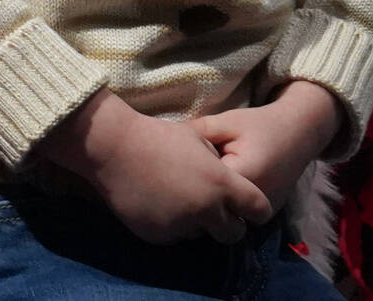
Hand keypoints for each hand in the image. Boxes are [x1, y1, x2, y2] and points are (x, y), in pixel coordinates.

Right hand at [38, 89, 273, 244]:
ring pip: (201, 235)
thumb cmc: (156, 136)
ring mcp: (181, 226)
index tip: (249, 209)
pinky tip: (157, 202)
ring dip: (196, 222)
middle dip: (230, 224)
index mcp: (221, 184)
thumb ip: (218, 164)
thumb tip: (226, 179)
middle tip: (215, 210)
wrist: (113, 148)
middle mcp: (206, 210)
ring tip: (177, 198)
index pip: (259, 209)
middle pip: (234, 234)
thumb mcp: (198, 139)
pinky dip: (171, 223)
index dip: (256, 209)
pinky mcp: (159, 236)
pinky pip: (174, 235)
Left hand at [192, 80, 342, 212]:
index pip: (204, 187)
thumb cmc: (260, 124)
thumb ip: (196, 133)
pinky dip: (225, 203)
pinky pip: (237, 215)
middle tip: (184, 173)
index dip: (187, 174)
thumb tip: (164, 143)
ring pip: (225, 213)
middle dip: (198, 191)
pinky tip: (218, 185)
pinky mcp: (266, 216)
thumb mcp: (225, 122)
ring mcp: (265, 213)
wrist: (299, 132)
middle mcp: (258, 201)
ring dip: (212, 199)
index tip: (177, 162)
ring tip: (201, 178)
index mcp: (245, 176)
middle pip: (214, 206)